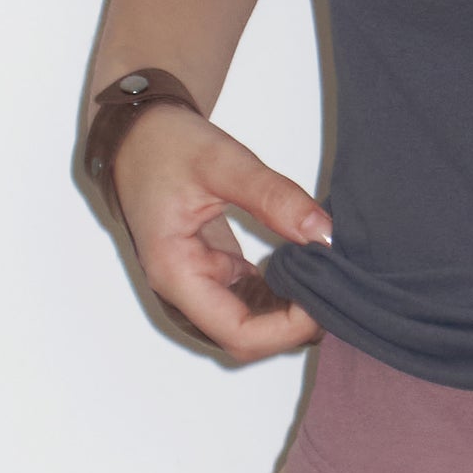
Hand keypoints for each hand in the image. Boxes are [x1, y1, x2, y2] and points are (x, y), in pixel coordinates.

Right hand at [107, 104, 329, 359]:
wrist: (138, 136)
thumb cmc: (165, 146)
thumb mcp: (222, 162)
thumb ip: (273, 196)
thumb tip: (324, 233)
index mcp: (176, 273)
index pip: (239, 333)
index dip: (287, 327)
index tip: (323, 296)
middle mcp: (183, 291)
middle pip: (247, 337)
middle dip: (294, 322)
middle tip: (334, 283)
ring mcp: (197, 285)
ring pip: (252, 324)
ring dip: (289, 310)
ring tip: (324, 274)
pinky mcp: (212, 273)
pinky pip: (250, 301)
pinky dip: (280, 293)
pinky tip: (305, 268)